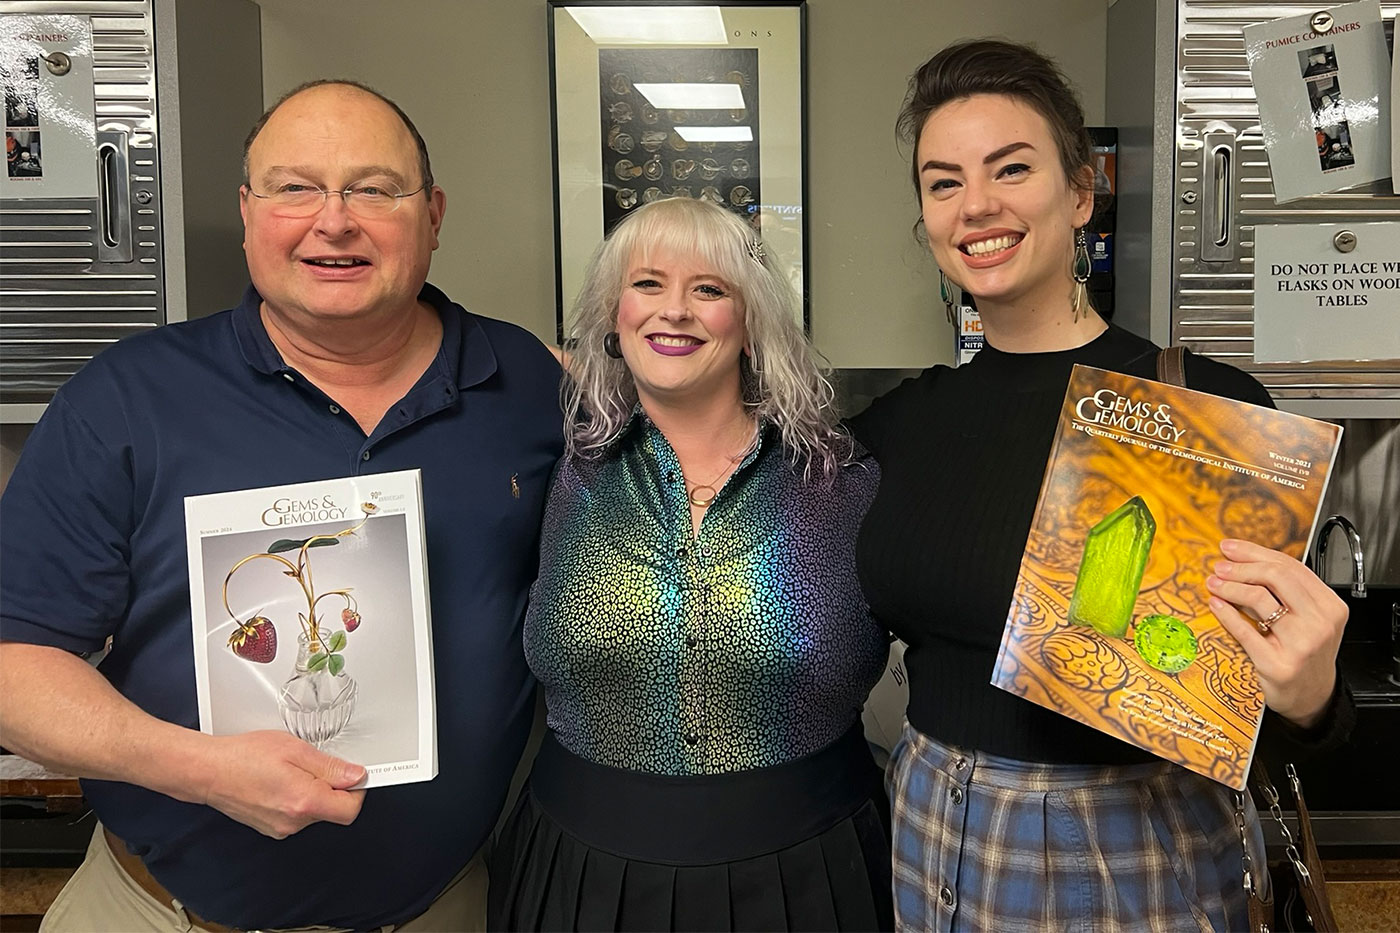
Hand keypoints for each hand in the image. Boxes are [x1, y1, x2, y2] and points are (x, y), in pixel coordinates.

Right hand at [199, 730, 365, 838]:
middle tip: (315, 765)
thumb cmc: (244, 756)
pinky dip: (297, 799)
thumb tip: (355, 775)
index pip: (350, 809)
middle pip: (333, 810)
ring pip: (315, 812)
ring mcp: (281, 828)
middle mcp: (294, 822)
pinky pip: (297, 815)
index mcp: (304, 802)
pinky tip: (281, 781)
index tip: (354, 774)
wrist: (208, 771)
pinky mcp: (272, 828)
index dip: (357, 789)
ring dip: (314, 792)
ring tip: (292, 771)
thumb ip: (330, 766)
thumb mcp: (295, 749)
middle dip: (333, 787)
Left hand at [1206, 538, 1347, 727]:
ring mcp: (1301, 645)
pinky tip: (1216, 604)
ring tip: (1214, 583)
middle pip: (1276, 577)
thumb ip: (1284, 591)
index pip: (1290, 567)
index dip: (1255, 553)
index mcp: (1330, 606)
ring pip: (1259, 599)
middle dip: (1241, 567)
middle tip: (1220, 566)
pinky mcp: (1278, 665)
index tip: (1231, 549)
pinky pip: (1245, 631)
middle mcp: (1320, 623)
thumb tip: (1241, 560)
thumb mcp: (1308, 618)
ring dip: (1230, 587)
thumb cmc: (1305, 651)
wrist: (1312, 695)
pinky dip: (1226, 614)